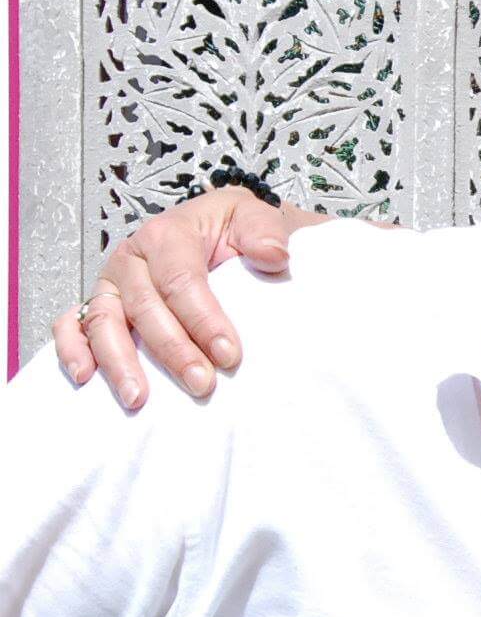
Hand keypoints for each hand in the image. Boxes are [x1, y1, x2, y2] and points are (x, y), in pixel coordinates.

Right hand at [52, 190, 326, 407]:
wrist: (224, 231)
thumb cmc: (237, 229)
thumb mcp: (257, 217)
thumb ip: (265, 232)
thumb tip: (273, 256)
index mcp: (168, 234)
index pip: (181, 281)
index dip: (204, 319)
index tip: (229, 355)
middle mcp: (131, 258)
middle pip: (144, 308)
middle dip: (173, 350)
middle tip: (202, 384)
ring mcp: (111, 283)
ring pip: (104, 322)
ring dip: (118, 362)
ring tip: (138, 399)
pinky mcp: (100, 303)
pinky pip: (72, 324)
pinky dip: (72, 349)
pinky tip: (85, 378)